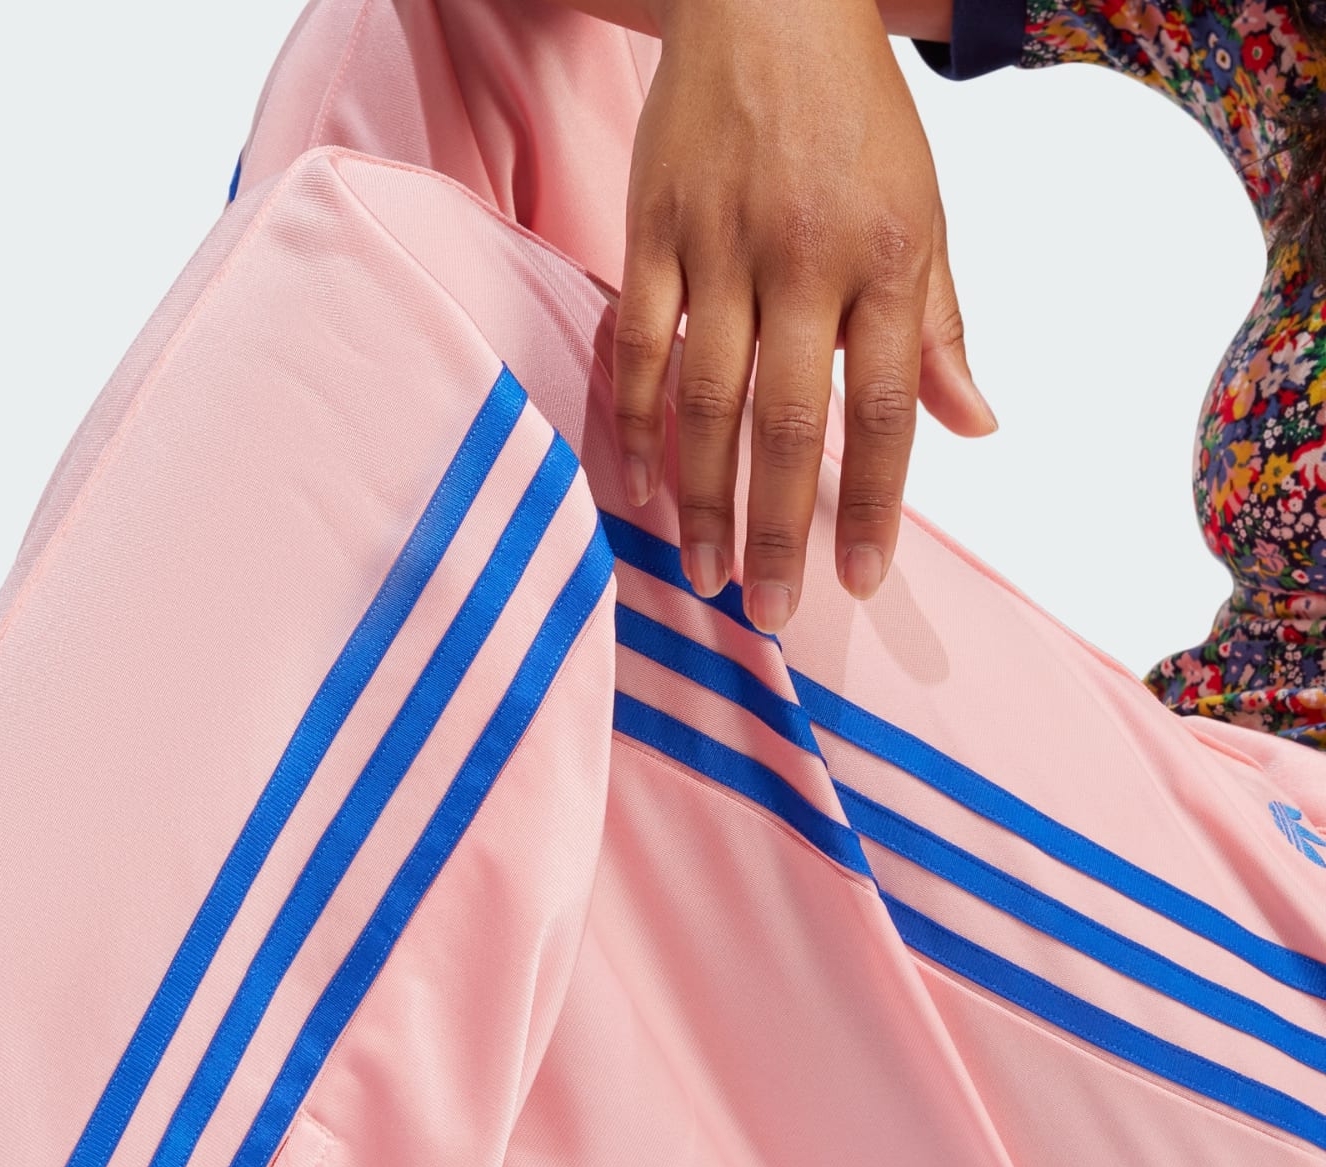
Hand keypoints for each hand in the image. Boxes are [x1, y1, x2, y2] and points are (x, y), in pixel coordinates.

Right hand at [614, 0, 997, 632]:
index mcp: (887, 255)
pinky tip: (638, 492)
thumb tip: (973, 426)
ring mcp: (720, 242)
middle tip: (767, 610)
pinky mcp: (652, 228)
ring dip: (705, 497)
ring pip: (708, 396)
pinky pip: (637, 344)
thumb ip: (939, 326)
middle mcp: (805, 253)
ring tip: (704, 574)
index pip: (885, 406)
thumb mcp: (923, 210)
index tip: (860, 581)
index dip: (876, 503)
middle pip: (789, 419)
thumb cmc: (854, 116)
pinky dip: (633, 423)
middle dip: (779, 526)